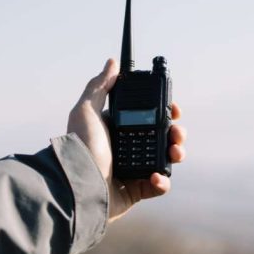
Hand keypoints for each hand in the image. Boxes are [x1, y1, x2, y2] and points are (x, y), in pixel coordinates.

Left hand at [67, 59, 186, 222]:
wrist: (77, 183)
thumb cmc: (80, 146)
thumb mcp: (86, 110)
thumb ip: (100, 86)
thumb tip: (112, 63)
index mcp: (117, 129)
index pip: (146, 116)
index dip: (163, 111)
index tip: (173, 108)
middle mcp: (125, 148)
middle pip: (161, 136)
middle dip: (175, 132)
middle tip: (176, 131)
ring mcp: (132, 169)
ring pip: (165, 159)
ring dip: (176, 153)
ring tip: (175, 151)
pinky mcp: (136, 190)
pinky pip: (159, 185)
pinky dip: (163, 181)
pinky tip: (156, 176)